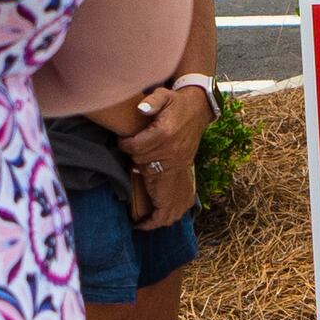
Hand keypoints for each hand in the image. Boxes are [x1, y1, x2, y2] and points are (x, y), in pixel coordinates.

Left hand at [123, 82, 209, 228]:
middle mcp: (173, 153)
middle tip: (130, 162)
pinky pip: (176, 203)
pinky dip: (163, 216)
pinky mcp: (183, 174)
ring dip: (151, 208)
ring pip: (164, 190)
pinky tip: (148, 222)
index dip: (125, 145)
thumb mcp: (165, 96)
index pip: (136, 147)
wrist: (197, 111)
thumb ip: (153, 101)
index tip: (122, 142)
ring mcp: (179, 166)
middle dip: (133, 164)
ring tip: (138, 220)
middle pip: (144, 165)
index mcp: (166, 135)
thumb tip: (142, 108)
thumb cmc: (177, 104)